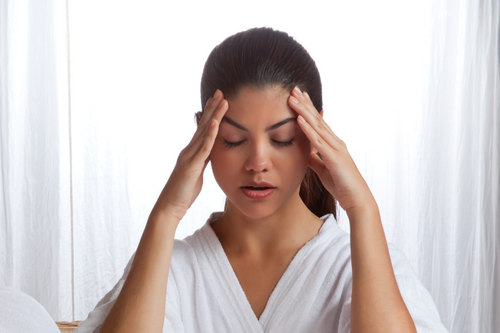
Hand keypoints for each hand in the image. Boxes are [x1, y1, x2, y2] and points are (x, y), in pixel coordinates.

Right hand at [151, 90, 227, 221]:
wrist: (169, 207)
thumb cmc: (183, 193)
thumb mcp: (196, 174)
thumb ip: (202, 162)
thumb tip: (209, 155)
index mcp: (191, 153)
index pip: (203, 130)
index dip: (210, 114)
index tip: (218, 101)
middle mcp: (189, 150)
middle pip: (203, 125)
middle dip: (212, 108)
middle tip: (220, 92)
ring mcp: (189, 156)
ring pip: (204, 132)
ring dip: (214, 115)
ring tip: (222, 100)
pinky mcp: (191, 166)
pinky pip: (203, 148)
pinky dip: (209, 134)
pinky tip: (215, 122)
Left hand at [288, 87, 375, 213]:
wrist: (357, 199)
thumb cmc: (341, 184)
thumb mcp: (322, 169)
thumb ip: (314, 158)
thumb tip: (304, 151)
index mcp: (332, 144)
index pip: (318, 122)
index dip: (308, 108)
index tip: (298, 96)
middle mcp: (335, 142)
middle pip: (317, 119)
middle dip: (305, 103)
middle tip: (294, 88)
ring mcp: (336, 148)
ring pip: (317, 126)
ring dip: (304, 111)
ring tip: (293, 98)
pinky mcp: (334, 158)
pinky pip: (318, 142)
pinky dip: (308, 130)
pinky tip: (299, 120)